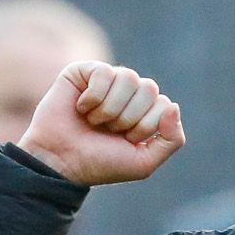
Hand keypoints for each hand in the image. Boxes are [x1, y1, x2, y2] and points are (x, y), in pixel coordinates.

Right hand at [14, 62, 185, 186]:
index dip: (145, 126)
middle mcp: (128, 93)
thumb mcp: (144, 162)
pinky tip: (81, 107)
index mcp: (145, 111)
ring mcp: (107, 80)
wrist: (62, 162)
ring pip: (129, 77)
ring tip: (94, 121)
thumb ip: (172, 139)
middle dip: (129, 117)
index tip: (125, 141)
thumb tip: (173, 106)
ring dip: (111, 108)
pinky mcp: (83, 71)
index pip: (164, 105)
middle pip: (149, 88)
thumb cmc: (100, 163)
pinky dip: (93, 97)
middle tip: (109, 131)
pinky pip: (104, 72)